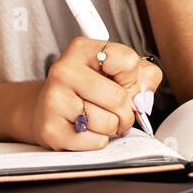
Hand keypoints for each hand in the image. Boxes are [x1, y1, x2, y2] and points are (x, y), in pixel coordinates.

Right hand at [29, 37, 162, 150]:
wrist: (48, 109)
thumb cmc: (87, 89)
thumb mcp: (116, 70)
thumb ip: (143, 75)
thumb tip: (145, 96)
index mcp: (81, 49)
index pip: (128, 61)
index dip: (132, 78)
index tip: (122, 82)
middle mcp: (64, 71)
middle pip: (118, 97)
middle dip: (126, 111)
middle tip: (118, 111)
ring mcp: (54, 100)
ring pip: (108, 122)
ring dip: (112, 127)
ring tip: (99, 119)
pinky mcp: (52, 130)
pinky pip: (95, 142)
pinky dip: (98, 141)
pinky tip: (87, 130)